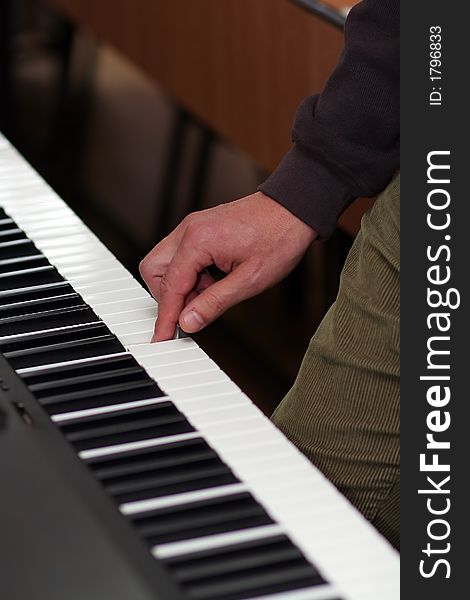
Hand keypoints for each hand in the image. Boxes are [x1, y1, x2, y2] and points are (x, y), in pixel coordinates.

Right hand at [139, 191, 316, 340]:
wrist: (294, 209)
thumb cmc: (278, 238)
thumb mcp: (249, 281)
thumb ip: (214, 303)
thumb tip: (188, 321)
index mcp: (198, 241)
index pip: (169, 286)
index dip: (165, 317)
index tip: (162, 338)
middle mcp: (189, 230)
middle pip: (154, 270)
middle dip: (167, 297)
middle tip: (190, 312)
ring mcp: (192, 227)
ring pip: (164, 263)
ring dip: (179, 286)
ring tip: (208, 295)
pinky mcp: (199, 228)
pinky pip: (179, 255)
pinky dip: (188, 274)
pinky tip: (211, 283)